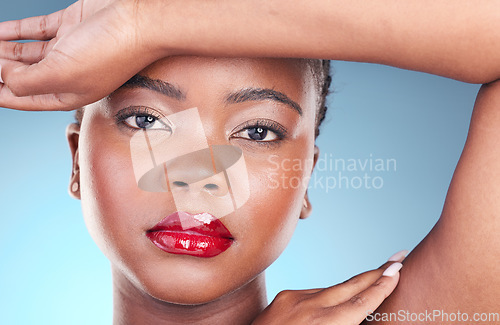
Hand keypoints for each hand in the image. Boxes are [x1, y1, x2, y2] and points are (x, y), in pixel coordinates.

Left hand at [0, 0, 159, 110]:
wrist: (139, 21)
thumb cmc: (110, 52)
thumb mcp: (61, 75)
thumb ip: (26, 81)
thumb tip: (2, 77)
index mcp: (70, 93)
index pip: (27, 99)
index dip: (1, 96)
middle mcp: (69, 73)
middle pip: (24, 75)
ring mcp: (69, 48)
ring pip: (26, 52)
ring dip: (3, 51)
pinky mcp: (70, 25)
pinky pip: (35, 29)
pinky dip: (15, 31)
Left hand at [252, 258, 404, 324]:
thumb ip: (344, 323)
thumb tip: (358, 313)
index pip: (360, 302)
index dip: (381, 286)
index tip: (397, 270)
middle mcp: (310, 308)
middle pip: (351, 286)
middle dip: (376, 272)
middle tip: (397, 258)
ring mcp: (295, 299)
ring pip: (332, 289)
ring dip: (354, 283)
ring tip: (376, 275)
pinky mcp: (284, 296)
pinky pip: (313, 293)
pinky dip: (328, 295)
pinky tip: (337, 298)